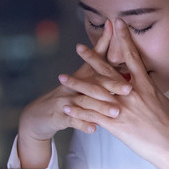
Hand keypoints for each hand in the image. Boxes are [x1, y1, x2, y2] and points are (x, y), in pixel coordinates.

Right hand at [17, 20, 131, 168]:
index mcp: (81, 77)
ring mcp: (64, 101)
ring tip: (115, 111)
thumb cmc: (66, 97)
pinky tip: (94, 128)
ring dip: (100, 107)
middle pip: (93, 83)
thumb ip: (96, 65)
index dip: (105, 48)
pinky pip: (73, 121)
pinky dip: (83, 124)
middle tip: (129, 89)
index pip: (95, 60)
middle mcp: (72, 86)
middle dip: (111, 85)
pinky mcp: (59, 116)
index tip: (121, 41)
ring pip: (84, 102)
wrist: (39, 115)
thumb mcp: (80, 80)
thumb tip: (112, 44)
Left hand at [60, 19, 168, 168]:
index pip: (133, 57)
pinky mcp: (116, 126)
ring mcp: (123, 109)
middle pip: (107, 72)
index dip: (125, 39)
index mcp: (148, 87)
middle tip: (79, 47)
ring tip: (62, 77)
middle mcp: (132, 94)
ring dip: (77, 84)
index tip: (117, 24)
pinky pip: (92, 115)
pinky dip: (79, 110)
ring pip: (95, 92)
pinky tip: (66, 106)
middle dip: (92, 58)